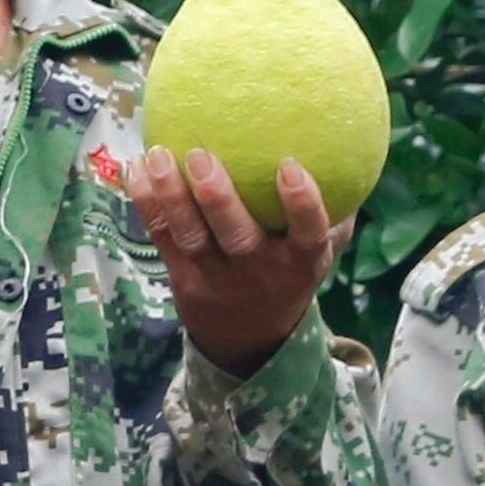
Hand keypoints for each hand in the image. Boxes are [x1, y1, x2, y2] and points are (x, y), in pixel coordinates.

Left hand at [125, 146, 342, 379]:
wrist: (250, 340)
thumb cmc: (289, 272)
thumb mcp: (320, 250)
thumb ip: (334, 209)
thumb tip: (348, 145)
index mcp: (301, 261)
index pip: (308, 233)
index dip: (301, 203)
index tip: (289, 166)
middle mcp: (259, 272)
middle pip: (237, 236)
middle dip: (218, 198)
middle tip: (200, 155)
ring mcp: (218, 278)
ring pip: (192, 238)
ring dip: (172, 197)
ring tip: (157, 156)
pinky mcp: (184, 279)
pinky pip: (164, 238)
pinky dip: (147, 203)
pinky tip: (135, 168)